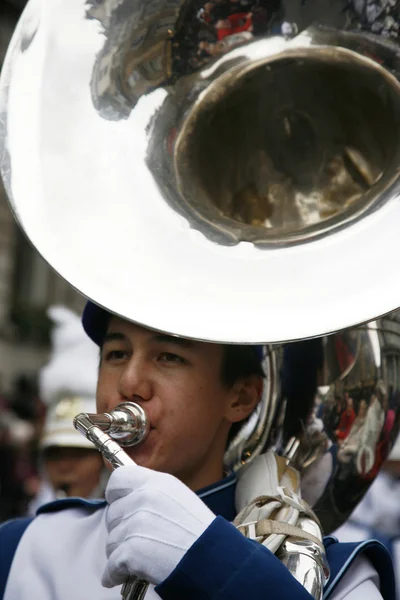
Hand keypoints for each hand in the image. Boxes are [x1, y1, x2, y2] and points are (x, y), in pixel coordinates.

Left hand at [102, 466, 215, 587]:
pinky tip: (129, 574)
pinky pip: (111, 565)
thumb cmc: (197, 531)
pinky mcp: (131, 550)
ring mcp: (135, 524)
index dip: (115, 495)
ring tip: (144, 556)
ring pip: (111, 541)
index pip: (118, 479)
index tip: (119, 505)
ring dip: (122, 553)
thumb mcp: (177, 496)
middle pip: (112, 514)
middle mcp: (143, 498)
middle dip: (121, 530)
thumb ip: (151, 492)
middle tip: (141, 539)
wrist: (211, 559)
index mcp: (155, 482)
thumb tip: (126, 498)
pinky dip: (116, 574)